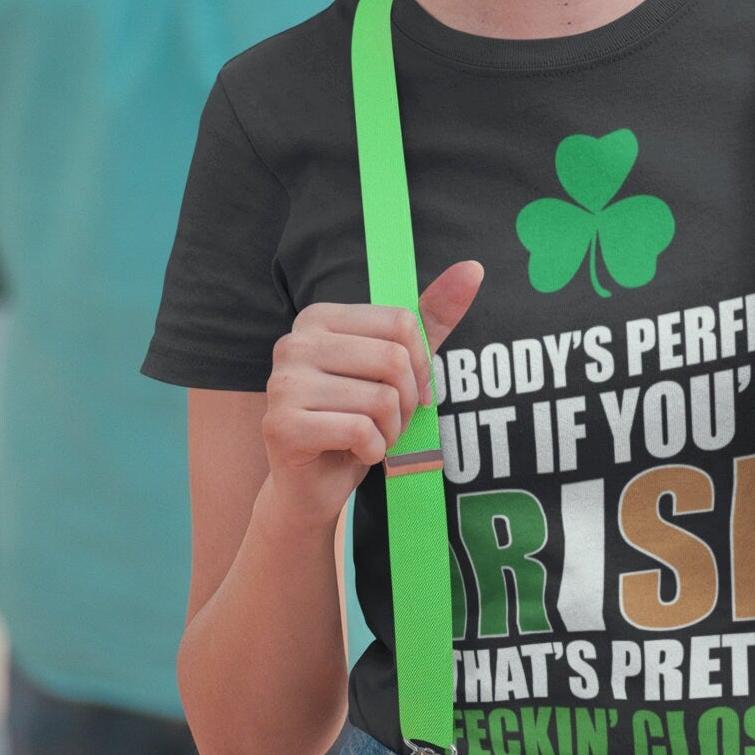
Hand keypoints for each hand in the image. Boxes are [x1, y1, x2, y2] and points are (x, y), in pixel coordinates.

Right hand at [261, 260, 484, 532]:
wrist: (312, 486)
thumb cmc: (355, 419)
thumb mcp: (398, 366)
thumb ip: (431, 318)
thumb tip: (473, 268)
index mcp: (318, 318)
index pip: (400, 323)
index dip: (419, 364)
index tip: (410, 391)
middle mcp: (293, 342)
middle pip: (392, 359)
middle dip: (406, 401)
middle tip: (390, 421)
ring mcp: (282, 383)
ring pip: (380, 398)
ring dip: (391, 430)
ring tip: (373, 437)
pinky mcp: (282, 425)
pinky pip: (360, 431)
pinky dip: (373, 450)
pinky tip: (355, 453)